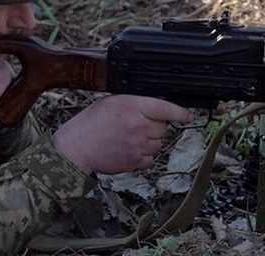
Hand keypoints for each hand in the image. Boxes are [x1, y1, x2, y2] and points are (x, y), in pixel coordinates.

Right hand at [51, 95, 191, 174]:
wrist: (77, 148)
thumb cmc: (91, 123)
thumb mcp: (113, 102)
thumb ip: (135, 102)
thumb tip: (156, 105)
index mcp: (133, 106)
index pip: (166, 108)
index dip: (180, 112)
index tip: (188, 114)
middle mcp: (139, 125)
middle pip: (164, 127)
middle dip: (155, 126)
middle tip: (137, 125)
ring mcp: (139, 145)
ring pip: (159, 144)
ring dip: (149, 141)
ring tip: (130, 138)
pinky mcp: (135, 162)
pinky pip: (150, 159)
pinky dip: (143, 156)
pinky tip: (129, 150)